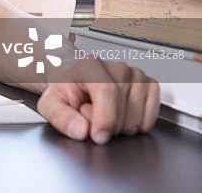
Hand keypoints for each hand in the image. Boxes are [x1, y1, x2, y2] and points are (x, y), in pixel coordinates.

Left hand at [36, 58, 159, 143]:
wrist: (75, 78)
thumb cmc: (65, 90)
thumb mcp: (49, 103)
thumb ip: (60, 117)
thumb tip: (80, 130)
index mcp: (90, 66)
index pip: (107, 91)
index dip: (105, 119)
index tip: (98, 136)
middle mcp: (116, 67)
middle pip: (124, 109)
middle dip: (109, 127)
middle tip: (91, 118)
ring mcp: (135, 75)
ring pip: (138, 116)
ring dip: (122, 127)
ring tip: (104, 115)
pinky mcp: (149, 85)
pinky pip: (152, 115)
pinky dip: (138, 125)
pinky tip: (121, 116)